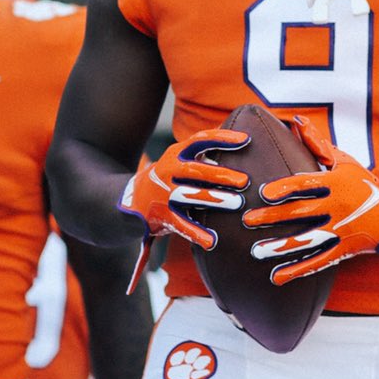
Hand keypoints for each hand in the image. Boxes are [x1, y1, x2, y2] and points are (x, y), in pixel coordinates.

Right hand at [118, 129, 251, 251]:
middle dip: (221, 175)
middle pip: (196, 170)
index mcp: (176, 153)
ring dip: (214, 199)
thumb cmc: (170, 178)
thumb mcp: (180, 160)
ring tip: (236, 203)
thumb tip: (239, 148)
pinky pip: (181, 225)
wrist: (133, 200)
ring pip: (190, 195)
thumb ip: (204, 157)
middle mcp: (168, 170)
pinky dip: (197, 233)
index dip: (222, 138)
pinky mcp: (162, 215)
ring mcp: (164, 193)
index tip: (245, 139)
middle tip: (244, 181)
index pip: (200, 140)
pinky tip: (212, 240)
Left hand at [242, 116, 378, 284]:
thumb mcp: (343, 161)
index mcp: (335, 183)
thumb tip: (296, 122)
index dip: (284, 189)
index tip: (263, 194)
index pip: (305, 185)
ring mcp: (340, 230)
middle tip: (247, 221)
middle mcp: (336, 207)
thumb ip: (317, 144)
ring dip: (280, 247)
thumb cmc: (363, 182)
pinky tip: (276, 276)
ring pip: (307, 241)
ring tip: (256, 251)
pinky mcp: (343, 249)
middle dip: (271, 218)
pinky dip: (297, 270)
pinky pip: (318, 261)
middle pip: (299, 213)